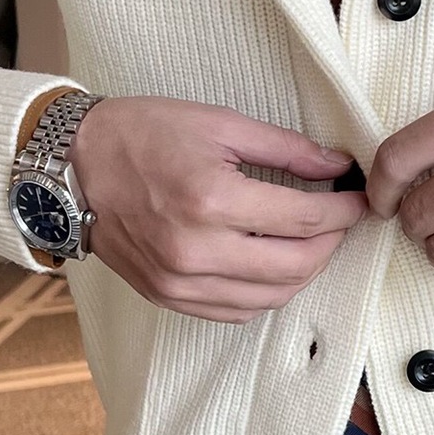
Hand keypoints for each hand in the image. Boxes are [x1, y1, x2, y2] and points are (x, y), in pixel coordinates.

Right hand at [71, 98, 365, 322]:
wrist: (75, 167)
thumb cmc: (143, 134)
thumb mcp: (220, 123)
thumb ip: (286, 149)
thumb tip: (338, 165)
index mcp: (212, 199)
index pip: (306, 219)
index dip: (344, 211)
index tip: (358, 199)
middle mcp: (197, 249)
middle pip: (297, 266)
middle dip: (331, 244)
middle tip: (340, 222)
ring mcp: (181, 280)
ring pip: (272, 297)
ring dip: (303, 272)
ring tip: (311, 242)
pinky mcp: (169, 296)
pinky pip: (237, 311)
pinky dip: (266, 293)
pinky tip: (271, 265)